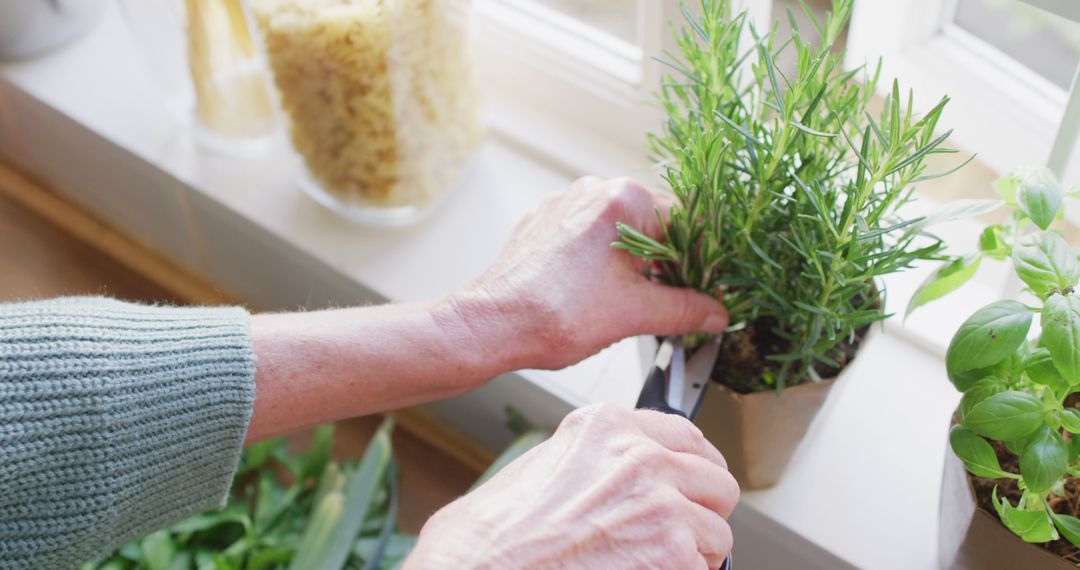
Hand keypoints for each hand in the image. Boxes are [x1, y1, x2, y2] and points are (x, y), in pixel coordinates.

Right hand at [405, 403, 738, 568]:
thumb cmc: (488, 540)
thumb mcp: (539, 468)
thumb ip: (596, 461)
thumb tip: (624, 477)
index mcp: (606, 428)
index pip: (688, 437)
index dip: (693, 471)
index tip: (692, 488)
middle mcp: (640, 458)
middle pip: (716, 483)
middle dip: (699, 515)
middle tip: (669, 539)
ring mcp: (661, 507)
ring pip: (718, 535)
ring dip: (691, 557)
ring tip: (642, 567)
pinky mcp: (672, 558)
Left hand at [436, 177, 728, 370]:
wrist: (493, 325)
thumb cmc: (554, 313)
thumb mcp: (636, 314)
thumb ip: (686, 310)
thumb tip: (715, 314)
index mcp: (624, 199)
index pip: (686, 223)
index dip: (701, 262)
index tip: (707, 290)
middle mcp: (594, 191)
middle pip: (654, 225)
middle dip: (669, 264)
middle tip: (675, 302)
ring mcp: (566, 205)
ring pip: (621, 231)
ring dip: (636, 264)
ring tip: (635, 302)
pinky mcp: (546, 224)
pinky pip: (590, 237)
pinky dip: (604, 262)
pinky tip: (600, 294)